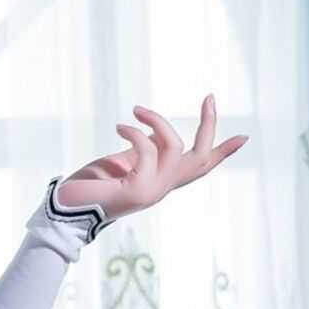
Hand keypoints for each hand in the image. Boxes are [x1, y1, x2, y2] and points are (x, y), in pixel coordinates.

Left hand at [55, 94, 248, 223]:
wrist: (64, 211)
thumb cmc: (89, 186)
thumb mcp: (122, 162)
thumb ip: (142, 151)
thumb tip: (152, 132)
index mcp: (161, 182)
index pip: (199, 168)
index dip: (222, 152)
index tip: (244, 137)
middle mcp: (162, 189)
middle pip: (201, 158)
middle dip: (209, 126)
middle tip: (210, 97)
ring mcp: (152, 192)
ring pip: (175, 147)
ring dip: (157, 121)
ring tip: (135, 110)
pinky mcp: (137, 191)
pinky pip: (147, 149)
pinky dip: (135, 132)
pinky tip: (120, 126)